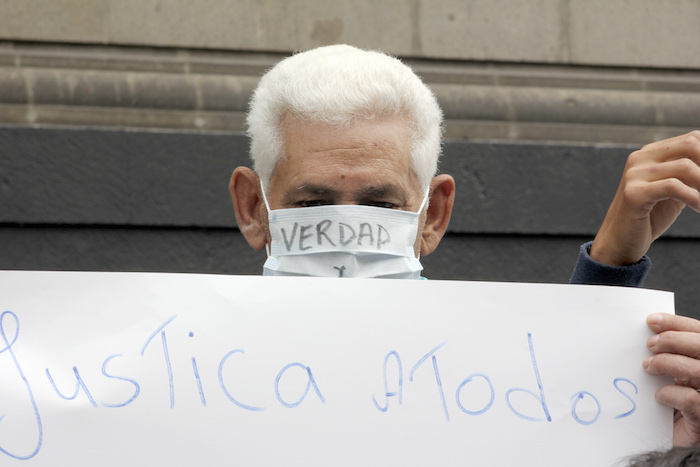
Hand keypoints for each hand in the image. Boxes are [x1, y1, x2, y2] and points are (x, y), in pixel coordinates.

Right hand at [590, 131, 699, 265]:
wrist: (619, 242)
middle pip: (689, 144)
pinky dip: (695, 198)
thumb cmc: (648, 218)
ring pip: (685, 167)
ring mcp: (634, 175)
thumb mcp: (673, 190)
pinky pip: (674, 187)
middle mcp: (639, 159)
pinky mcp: (634, 193)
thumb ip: (688, 174)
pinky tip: (699, 208)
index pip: (691, 139)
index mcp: (649, 154)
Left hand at [644, 313, 699, 445]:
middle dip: (674, 340)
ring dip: (668, 363)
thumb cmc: (668, 406)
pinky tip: (659, 397)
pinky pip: (692, 399)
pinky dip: (671, 393)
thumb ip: (666, 355)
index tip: (651, 320)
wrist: (670, 443)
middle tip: (650, 344)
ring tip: (648, 367)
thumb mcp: (667, 375)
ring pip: (698, 370)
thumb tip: (649, 333)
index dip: (677, 324)